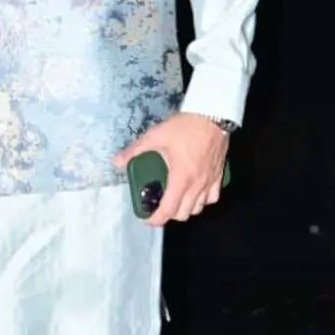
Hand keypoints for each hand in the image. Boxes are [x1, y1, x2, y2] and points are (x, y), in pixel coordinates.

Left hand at [114, 112, 229, 225]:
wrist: (212, 114)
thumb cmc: (185, 126)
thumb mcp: (155, 136)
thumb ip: (135, 150)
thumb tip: (116, 161)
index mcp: (181, 178)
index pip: (168, 210)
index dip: (156, 219)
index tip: (146, 219)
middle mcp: (197, 184)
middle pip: (183, 214)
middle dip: (169, 214)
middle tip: (158, 206)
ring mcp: (209, 181)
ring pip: (198, 208)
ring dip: (185, 208)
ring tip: (175, 199)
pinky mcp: (218, 175)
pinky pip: (212, 197)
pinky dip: (202, 200)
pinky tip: (195, 192)